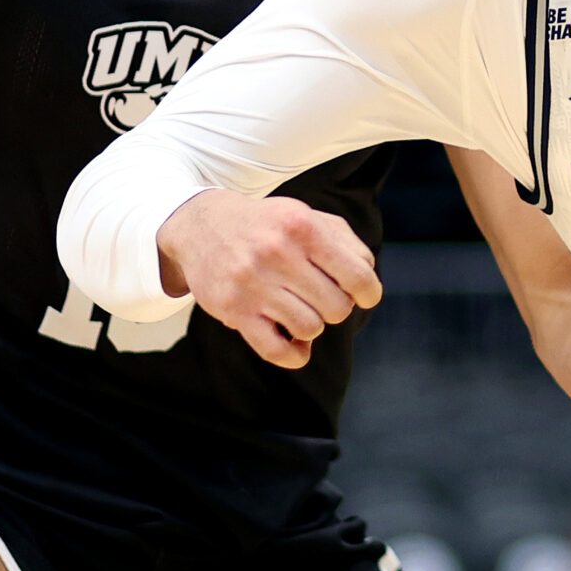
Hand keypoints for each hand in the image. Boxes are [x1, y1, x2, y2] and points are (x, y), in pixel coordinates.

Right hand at [157, 190, 381, 368]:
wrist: (201, 226)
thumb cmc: (267, 225)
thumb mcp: (307, 216)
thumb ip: (345, 242)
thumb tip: (366, 280)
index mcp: (302, 226)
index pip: (358, 276)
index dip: (369, 292)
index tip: (363, 295)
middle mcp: (277, 253)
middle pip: (337, 307)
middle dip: (337, 307)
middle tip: (321, 297)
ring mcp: (253, 283)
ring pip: (310, 328)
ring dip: (312, 325)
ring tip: (300, 309)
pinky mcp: (233, 309)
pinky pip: (276, 350)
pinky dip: (294, 355)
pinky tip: (295, 343)